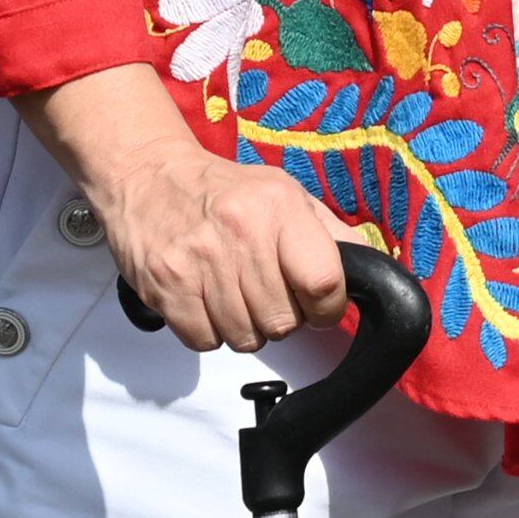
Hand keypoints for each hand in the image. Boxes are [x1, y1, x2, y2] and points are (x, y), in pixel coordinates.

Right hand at [15, 65, 350, 352]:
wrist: (148, 176)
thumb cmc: (225, 190)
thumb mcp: (285, 193)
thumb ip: (329, 232)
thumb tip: (370, 269)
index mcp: (279, 207)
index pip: (323, 282)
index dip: (329, 308)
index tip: (321, 307)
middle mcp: (239, 232)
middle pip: (283, 321)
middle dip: (283, 319)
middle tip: (269, 296)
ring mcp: (198, 261)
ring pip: (244, 338)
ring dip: (246, 327)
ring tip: (236, 296)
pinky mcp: (165, 286)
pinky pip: (204, 341)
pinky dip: (210, 332)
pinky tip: (207, 302)